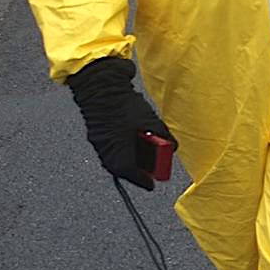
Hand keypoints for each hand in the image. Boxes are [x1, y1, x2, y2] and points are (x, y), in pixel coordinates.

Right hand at [65, 56, 173, 190]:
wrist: (100, 85)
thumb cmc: (124, 105)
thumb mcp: (151, 122)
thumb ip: (164, 137)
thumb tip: (172, 146)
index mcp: (118, 155)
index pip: (131, 174)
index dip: (144, 180)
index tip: (152, 184)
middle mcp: (105, 152)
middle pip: (123, 168)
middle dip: (139, 168)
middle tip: (151, 169)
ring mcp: (99, 142)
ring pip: (116, 157)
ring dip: (132, 156)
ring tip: (145, 152)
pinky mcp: (97, 132)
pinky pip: (112, 146)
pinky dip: (124, 146)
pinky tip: (134, 137)